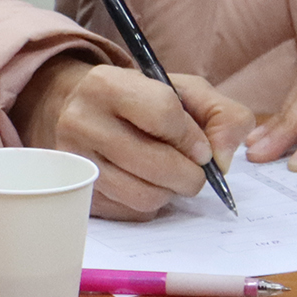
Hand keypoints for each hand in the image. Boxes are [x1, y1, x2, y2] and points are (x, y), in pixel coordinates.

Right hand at [9, 56, 254, 220]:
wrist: (80, 111)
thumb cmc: (141, 100)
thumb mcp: (184, 90)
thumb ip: (222, 115)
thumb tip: (223, 160)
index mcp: (107, 84)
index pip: (164, 114)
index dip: (193, 138)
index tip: (202, 149)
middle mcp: (81, 122)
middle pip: (155, 163)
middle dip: (190, 174)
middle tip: (196, 171)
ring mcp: (74, 162)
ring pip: (143, 195)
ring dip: (171, 191)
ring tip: (173, 176)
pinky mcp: (76, 193)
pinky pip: (129, 212)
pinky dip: (150, 202)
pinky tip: (148, 183)